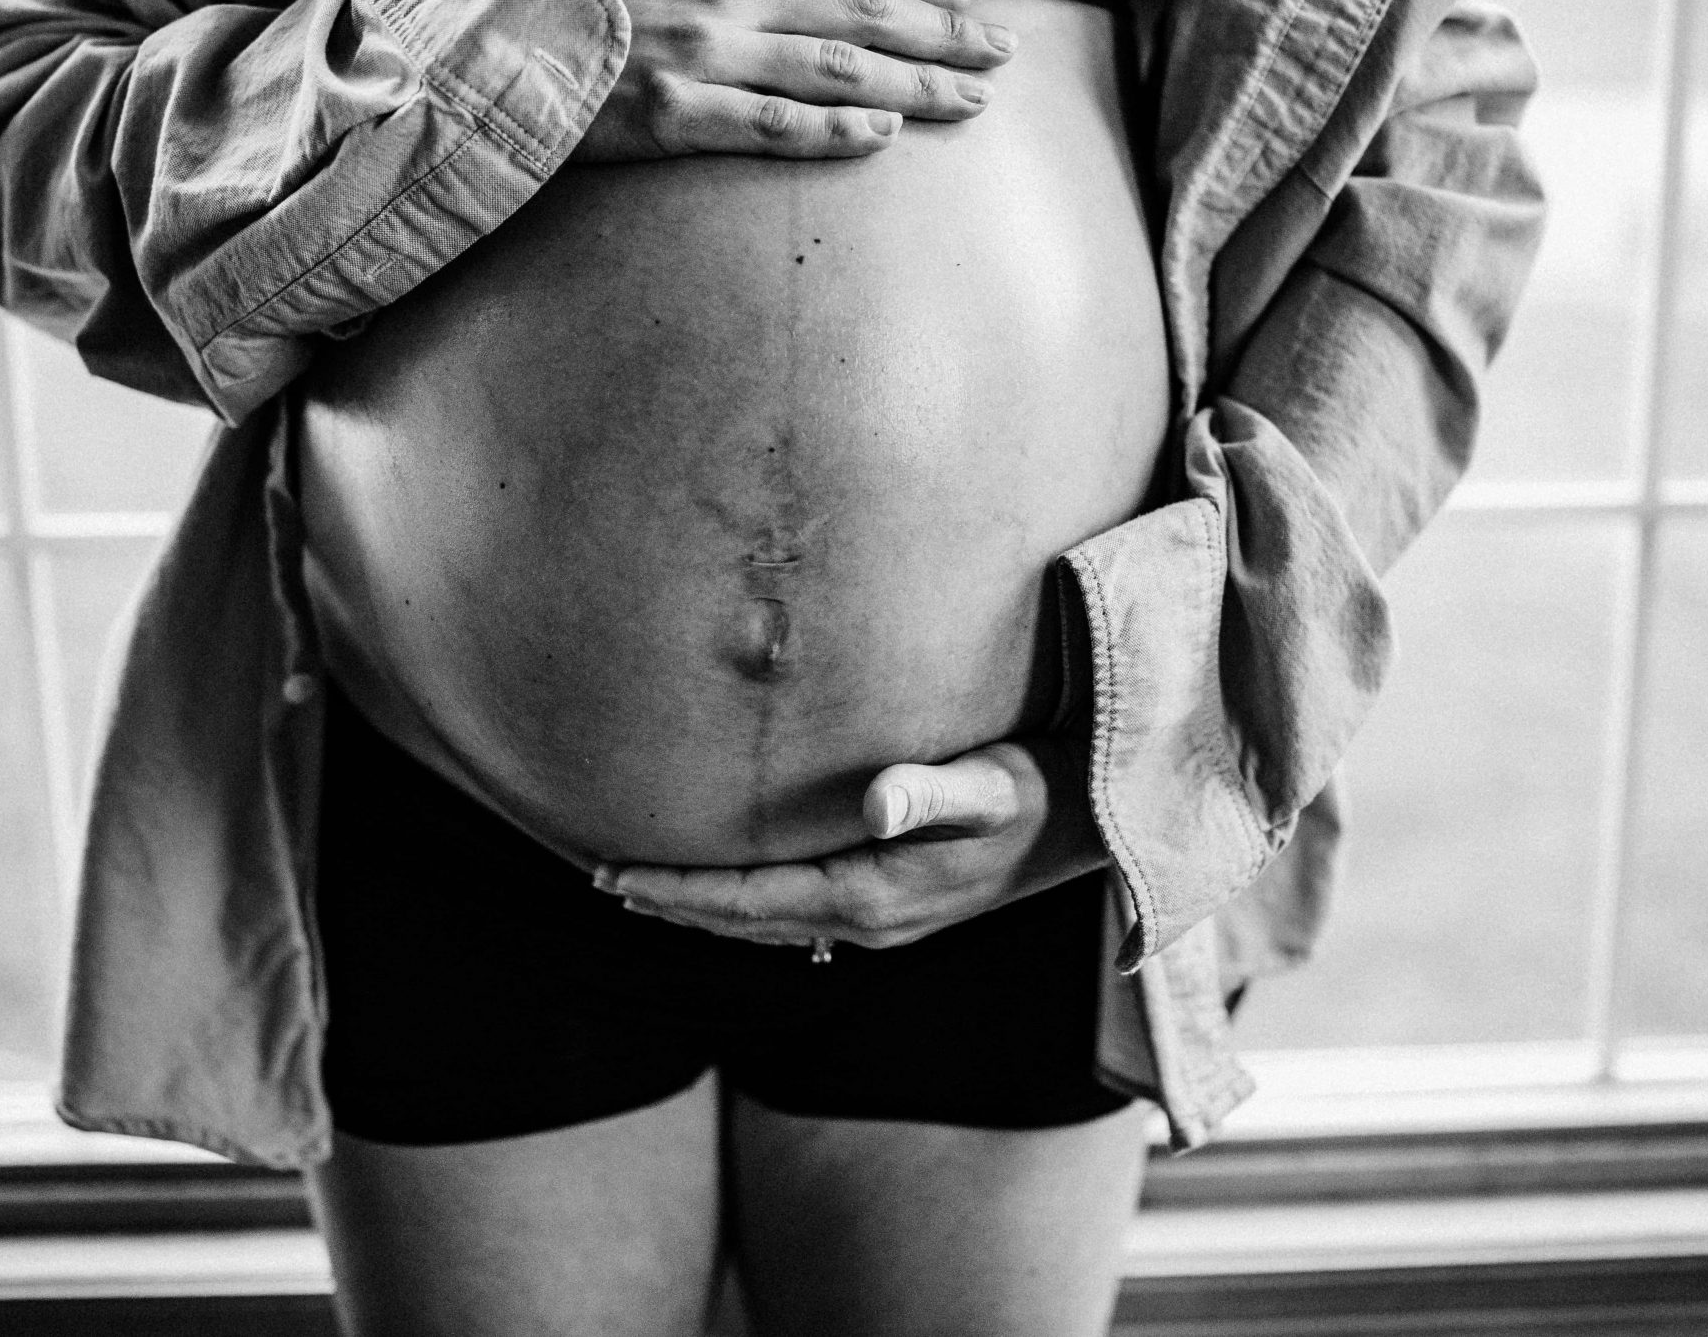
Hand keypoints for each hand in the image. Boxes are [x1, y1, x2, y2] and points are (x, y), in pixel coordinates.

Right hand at [568, 0, 1017, 162]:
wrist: (477, 43)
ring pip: (839, 67)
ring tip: (971, 97)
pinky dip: (837, 128)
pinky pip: (774, 125)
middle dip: (944, 29)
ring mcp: (705, 55)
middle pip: (864, 10)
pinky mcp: (676, 116)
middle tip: (1004, 50)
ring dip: (916, 82)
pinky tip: (887, 134)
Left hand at [596, 737, 1104, 950]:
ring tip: (645, 889)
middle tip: (600, 879)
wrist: (1107, 826)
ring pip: (769, 924)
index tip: (609, 873)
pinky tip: (737, 896)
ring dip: (706, 910)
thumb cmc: (1049, 787)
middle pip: (744, 921)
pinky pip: (803, 919)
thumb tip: (876, 803)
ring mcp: (888, 924)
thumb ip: (934, 790)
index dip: (674, 890)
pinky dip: (752, 908)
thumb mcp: (996, 783)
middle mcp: (872, 921)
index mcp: (874, 894)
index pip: (746, 900)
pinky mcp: (902, 910)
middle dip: (672, 904)